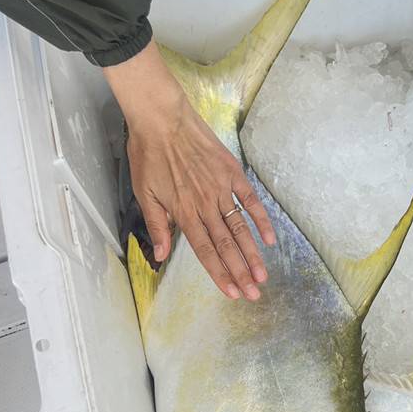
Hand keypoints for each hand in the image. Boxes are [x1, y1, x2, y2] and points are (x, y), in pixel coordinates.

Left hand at [103, 40, 275, 300]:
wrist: (162, 117)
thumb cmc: (148, 154)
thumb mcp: (143, 193)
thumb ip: (157, 225)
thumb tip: (161, 255)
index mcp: (184, 212)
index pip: (204, 251)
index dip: (219, 274)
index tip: (232, 293)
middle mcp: (206, 205)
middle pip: (226, 245)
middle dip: (240, 272)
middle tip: (254, 295)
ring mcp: (222, 189)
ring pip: (240, 228)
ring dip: (252, 254)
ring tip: (262, 276)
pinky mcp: (232, 173)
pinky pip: (250, 200)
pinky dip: (261, 220)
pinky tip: (269, 239)